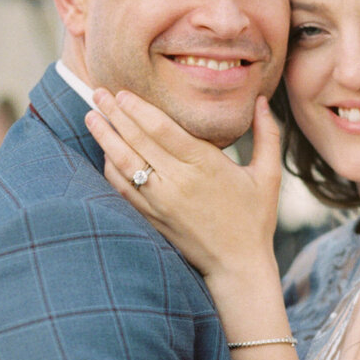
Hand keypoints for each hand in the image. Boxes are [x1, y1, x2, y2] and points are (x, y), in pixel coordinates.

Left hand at [87, 91, 281, 281]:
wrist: (237, 267)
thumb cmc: (255, 219)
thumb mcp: (268, 175)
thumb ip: (267, 134)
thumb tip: (260, 99)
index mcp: (205, 165)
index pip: (161, 128)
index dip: (138, 108)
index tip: (122, 92)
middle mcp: (178, 181)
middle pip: (137, 140)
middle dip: (114, 114)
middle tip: (97, 92)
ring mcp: (161, 201)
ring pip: (124, 162)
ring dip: (105, 137)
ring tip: (90, 116)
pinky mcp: (152, 217)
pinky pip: (122, 188)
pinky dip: (110, 168)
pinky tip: (104, 151)